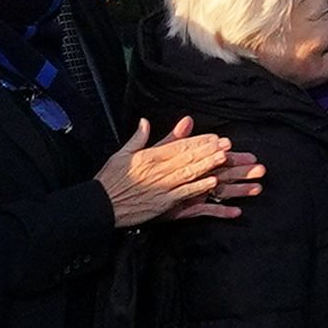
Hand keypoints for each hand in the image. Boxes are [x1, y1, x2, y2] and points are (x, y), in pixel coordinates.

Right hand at [102, 117, 255, 228]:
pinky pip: (184, 194)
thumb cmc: (110, 180)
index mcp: (149, 157)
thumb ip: (138, 138)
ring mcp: (161, 187)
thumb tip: (145, 121)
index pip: (179, 146)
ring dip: (208, 165)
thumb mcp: (121, 154)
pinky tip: (212, 182)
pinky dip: (198, 188)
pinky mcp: (162, 203)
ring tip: (224, 158)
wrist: (99, 205)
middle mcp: (158, 170)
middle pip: (188, 157)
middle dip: (209, 150)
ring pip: (189, 173)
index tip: (214, 137)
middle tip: (227, 144)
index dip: (199, 141)